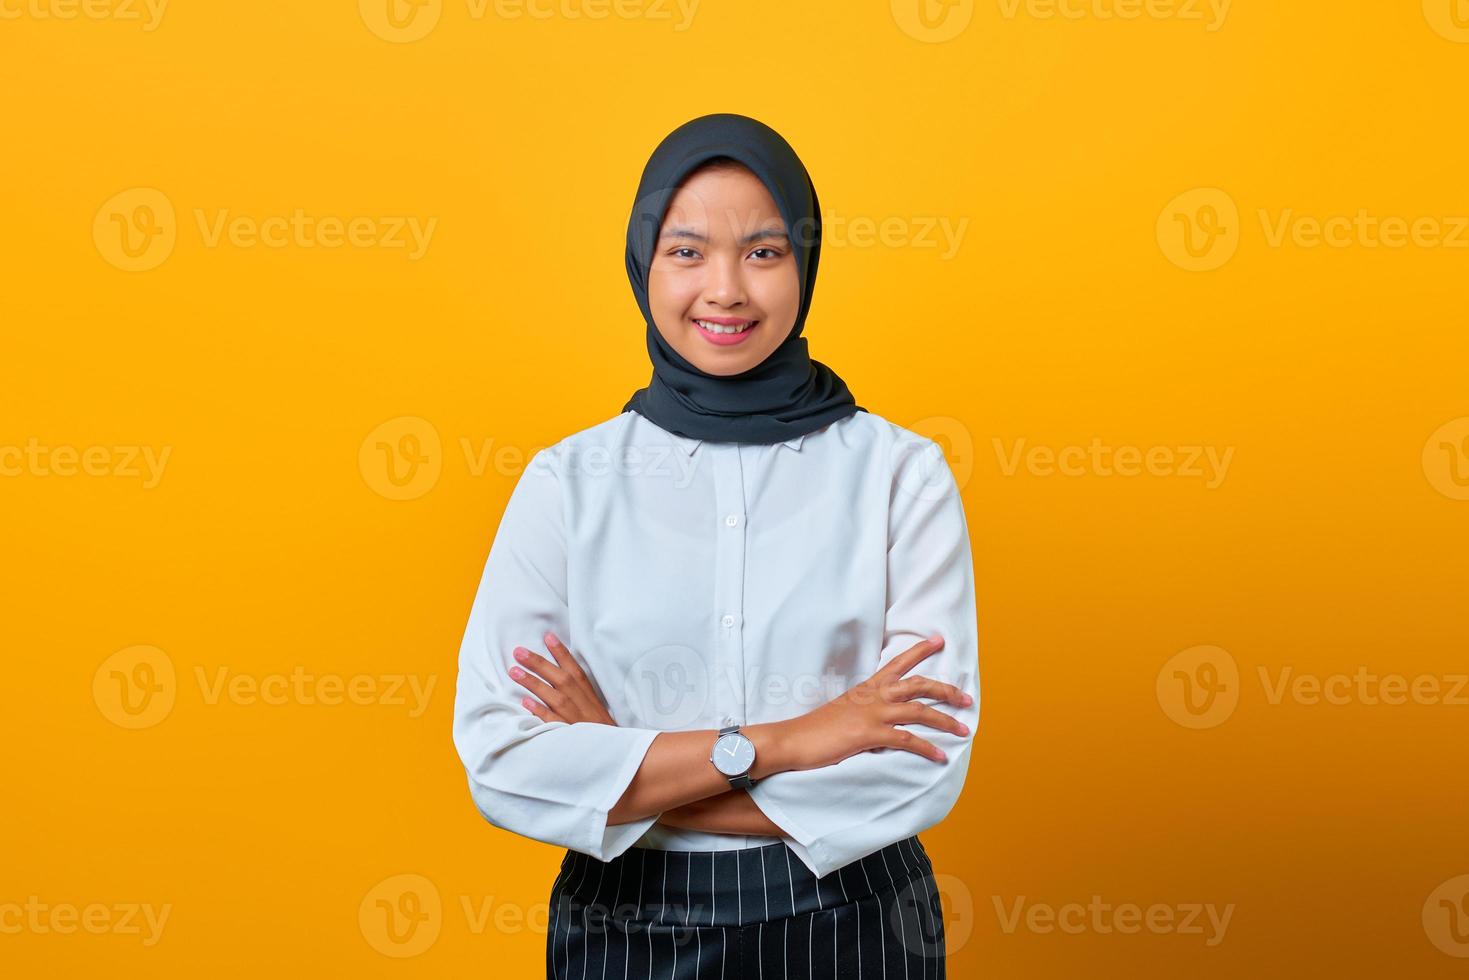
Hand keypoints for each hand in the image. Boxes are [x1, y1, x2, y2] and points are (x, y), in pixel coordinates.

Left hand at [508, 632, 616, 725]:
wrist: (612, 751)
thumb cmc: (598, 727)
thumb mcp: (591, 704)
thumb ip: (577, 689)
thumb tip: (556, 672)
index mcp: (587, 693)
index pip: (574, 669)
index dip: (562, 653)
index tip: (547, 637)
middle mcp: (581, 702)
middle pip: (560, 678)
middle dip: (539, 663)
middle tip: (519, 652)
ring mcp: (574, 718)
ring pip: (553, 696)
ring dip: (533, 683)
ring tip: (513, 671)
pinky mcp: (568, 734)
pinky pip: (552, 721)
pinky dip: (540, 711)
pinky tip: (525, 701)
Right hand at [778, 635, 970, 770]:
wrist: (794, 739)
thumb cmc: (816, 729)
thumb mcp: (845, 711)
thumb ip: (865, 710)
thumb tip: (883, 722)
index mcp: (867, 687)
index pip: (898, 662)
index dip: (920, 650)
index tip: (938, 639)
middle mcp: (874, 696)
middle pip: (919, 684)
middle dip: (946, 690)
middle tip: (967, 698)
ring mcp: (873, 714)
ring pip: (919, 711)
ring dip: (945, 721)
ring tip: (963, 731)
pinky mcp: (870, 734)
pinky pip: (907, 740)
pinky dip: (927, 748)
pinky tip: (939, 756)